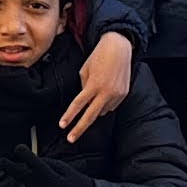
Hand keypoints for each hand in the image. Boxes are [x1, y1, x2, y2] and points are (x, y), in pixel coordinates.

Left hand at [58, 28, 136, 142]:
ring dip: (95, 108)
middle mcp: (106, 92)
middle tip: (71, 139)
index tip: (62, 126)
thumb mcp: (85, 70)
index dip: (69, 116)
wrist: (119, 47)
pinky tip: (105, 91)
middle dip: (79, 128)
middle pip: (90, 116)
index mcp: (94, 84)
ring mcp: (117, 94)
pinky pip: (111, 106)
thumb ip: (84, 87)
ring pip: (102, 111)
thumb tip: (85, 103)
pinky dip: (105, 103)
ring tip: (96, 93)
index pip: (78, 104)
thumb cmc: (99, 56)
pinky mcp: (124, 94)